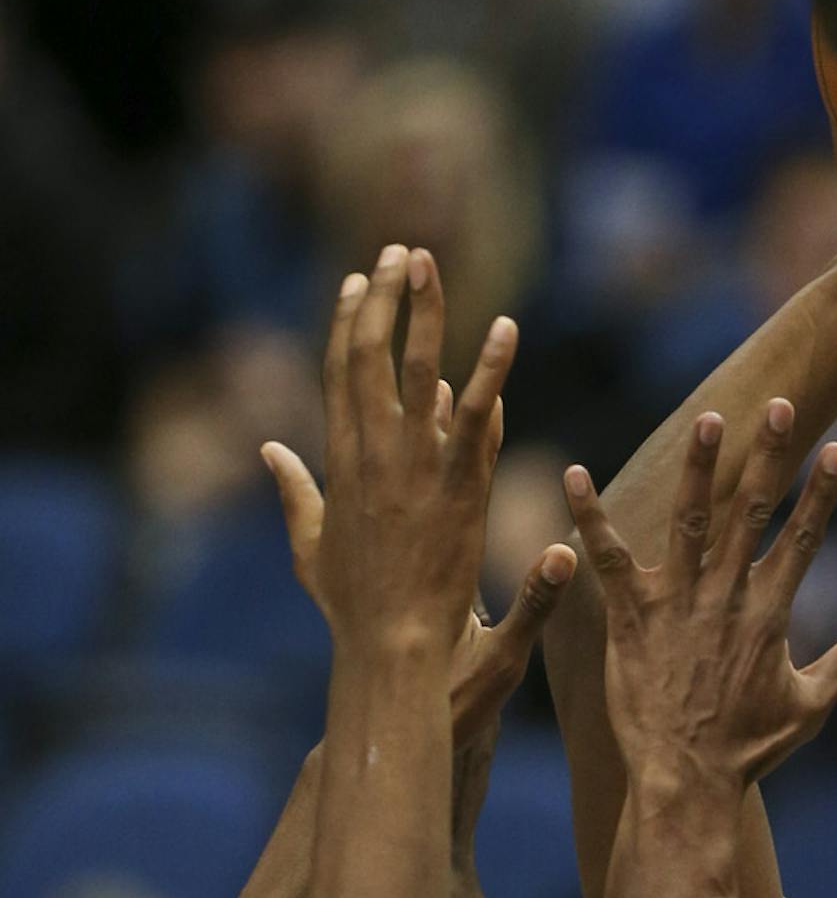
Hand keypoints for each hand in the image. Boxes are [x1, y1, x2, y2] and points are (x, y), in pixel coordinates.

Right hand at [269, 257, 572, 718]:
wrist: (389, 647)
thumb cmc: (353, 608)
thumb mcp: (309, 544)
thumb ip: (292, 492)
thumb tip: (269, 450)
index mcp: (339, 462)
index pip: (339, 374)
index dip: (347, 322)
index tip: (358, 280)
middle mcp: (370, 455)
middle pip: (370, 356)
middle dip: (383, 298)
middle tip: (399, 250)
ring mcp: (413, 469)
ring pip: (417, 371)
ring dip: (425, 312)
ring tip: (431, 262)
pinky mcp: (458, 490)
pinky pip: (478, 418)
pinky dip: (493, 371)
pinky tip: (507, 331)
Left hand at [565, 402, 836, 791]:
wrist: (686, 781)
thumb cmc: (748, 750)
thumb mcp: (810, 706)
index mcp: (771, 614)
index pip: (803, 539)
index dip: (821, 493)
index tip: (836, 448)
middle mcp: (727, 597)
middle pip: (753, 512)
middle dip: (769, 456)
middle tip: (779, 405)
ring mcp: (677, 603)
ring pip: (690, 520)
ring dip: (698, 467)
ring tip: (707, 419)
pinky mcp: (630, 617)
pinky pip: (608, 557)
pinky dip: (590, 516)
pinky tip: (573, 473)